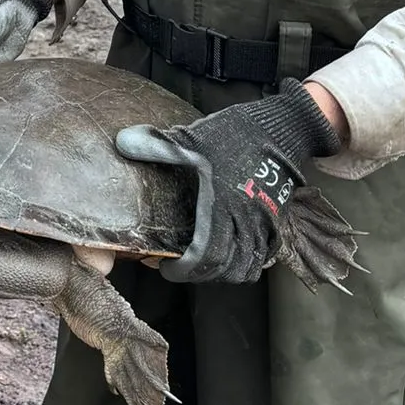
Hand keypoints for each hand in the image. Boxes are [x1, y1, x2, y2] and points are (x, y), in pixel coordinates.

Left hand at [114, 79, 342, 284]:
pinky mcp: (276, 220)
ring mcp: (265, 225)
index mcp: (222, 209)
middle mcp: (246, 223)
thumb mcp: (192, 138)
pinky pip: (265, 255)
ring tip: (204, 260)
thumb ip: (157, 146)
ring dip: (225, 271)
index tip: (165, 266)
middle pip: (227, 270)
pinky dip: (247, 261)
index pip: (205, 257)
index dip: (183, 270)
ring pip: (248, 267)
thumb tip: (121, 142)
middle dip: (201, 274)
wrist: (283, 130)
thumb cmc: (235, 135)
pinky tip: (231, 250)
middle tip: (180, 265)